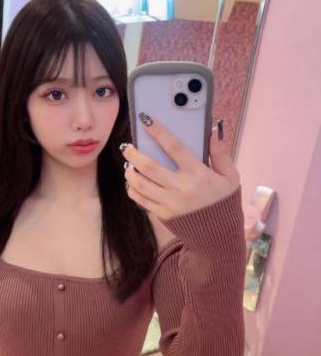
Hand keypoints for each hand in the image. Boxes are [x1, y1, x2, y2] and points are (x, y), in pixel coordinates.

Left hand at [122, 114, 240, 218]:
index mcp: (198, 174)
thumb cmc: (224, 202)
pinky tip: (133, 182)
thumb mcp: (230, 177)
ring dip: (130, 172)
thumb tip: (212, 130)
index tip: (146, 120)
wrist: (218, 235)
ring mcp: (170, 203)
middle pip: (149, 166)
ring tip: (129, 165)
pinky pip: (141, 200)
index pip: (174, 148)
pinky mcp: (163, 214)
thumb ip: (220, 154)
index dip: (158, 132)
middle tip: (127, 147)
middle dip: (134, 154)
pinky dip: (133, 189)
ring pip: (140, 184)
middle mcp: (181, 188)